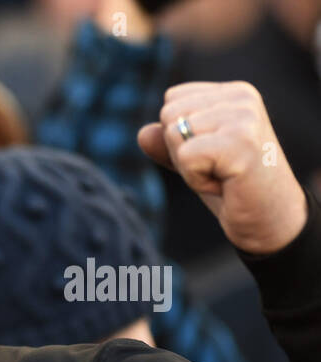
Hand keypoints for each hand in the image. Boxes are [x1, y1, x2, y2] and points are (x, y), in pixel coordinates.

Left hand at [138, 81, 307, 253]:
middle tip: (217, 168)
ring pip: (173, 134)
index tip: (212, 154)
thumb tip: (143, 133)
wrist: (269, 218)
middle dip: (180, 151)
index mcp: (233, 93)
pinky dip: (196, 180)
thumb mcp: (193, 159)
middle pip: (169, 115)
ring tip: (222, 175)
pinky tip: (225, 184)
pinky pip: (185, 157)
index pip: (172, 99)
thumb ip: (168, 143)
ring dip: (189, 167)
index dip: (179, 136)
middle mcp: (242, 97)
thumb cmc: (232, 187)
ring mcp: (244, 117)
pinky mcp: (240, 142)